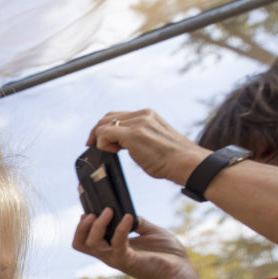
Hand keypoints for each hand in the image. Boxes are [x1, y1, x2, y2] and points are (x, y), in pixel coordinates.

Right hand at [72, 209, 197, 278]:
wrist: (179, 271)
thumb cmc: (166, 254)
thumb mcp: (149, 231)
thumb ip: (136, 221)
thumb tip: (126, 210)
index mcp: (111, 248)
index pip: (85, 238)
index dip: (80, 224)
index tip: (86, 206)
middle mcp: (109, 254)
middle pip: (80, 243)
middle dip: (81, 227)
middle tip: (92, 212)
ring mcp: (116, 258)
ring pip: (92, 243)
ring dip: (97, 225)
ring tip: (108, 211)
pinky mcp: (127, 260)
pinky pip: (117, 243)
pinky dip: (120, 228)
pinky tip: (129, 217)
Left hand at [88, 109, 209, 184]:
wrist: (187, 163)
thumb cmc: (172, 159)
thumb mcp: (154, 141)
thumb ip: (138, 138)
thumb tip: (120, 145)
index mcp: (148, 115)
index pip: (118, 115)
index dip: (104, 127)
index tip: (98, 140)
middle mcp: (143, 115)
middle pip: (107, 117)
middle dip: (96, 131)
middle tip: (91, 145)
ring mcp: (138, 123)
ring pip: (104, 124)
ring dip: (99, 139)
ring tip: (106, 151)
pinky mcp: (134, 134)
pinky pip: (105, 134)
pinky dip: (102, 144)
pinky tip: (112, 152)